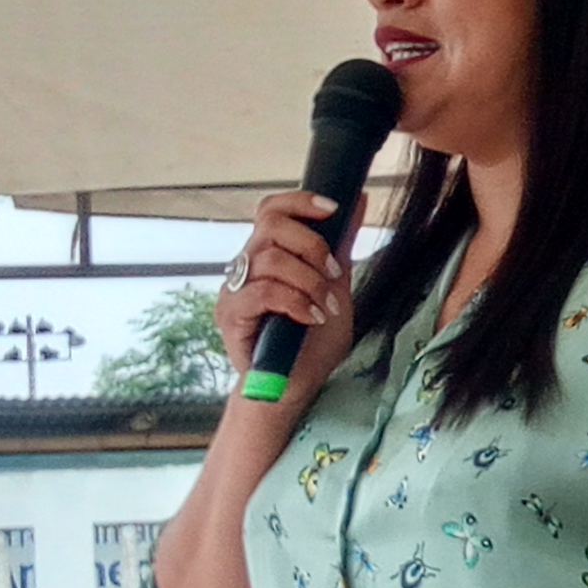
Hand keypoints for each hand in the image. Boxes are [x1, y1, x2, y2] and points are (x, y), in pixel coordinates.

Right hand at [216, 191, 358, 412]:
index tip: (334, 209)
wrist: (297, 388)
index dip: (300, 201)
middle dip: (311, 244)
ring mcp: (234, 291)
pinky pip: (261, 293)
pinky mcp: (230, 316)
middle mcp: (245, 267)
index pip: (271, 210)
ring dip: (308, 280)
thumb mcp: (335, 286)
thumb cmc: (312, 342)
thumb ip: (340, 245)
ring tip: (326, 306)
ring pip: (269, 259)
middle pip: (269, 225)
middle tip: (333, 273)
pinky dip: (294, 301)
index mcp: (268, 255)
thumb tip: (358, 199)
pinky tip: (312, 317)